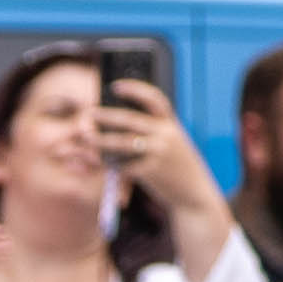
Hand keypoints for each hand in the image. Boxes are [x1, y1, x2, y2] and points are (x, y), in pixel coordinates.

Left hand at [98, 76, 214, 207]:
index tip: (116, 86)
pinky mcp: (151, 172)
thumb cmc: (180, 169)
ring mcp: (158, 153)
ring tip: (87, 138)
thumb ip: (156, 133)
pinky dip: (112, 165)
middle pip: (129, 120)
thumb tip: (121, 126)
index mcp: (171, 125)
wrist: (195, 195)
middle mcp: (166, 135)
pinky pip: (125, 165)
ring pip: (122, 142)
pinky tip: (105, 165)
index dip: (135, 89)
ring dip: (101, 140)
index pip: (154, 99)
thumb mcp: (175, 144)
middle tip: (89, 113)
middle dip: (106, 115)